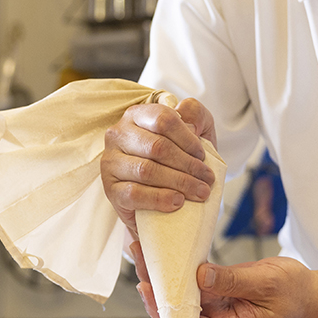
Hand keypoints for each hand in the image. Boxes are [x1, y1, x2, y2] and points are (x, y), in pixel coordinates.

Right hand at [102, 98, 216, 238]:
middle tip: (207, 180)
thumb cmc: (178, 159)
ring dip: (179, 182)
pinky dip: (159, 198)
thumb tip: (191, 123)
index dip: (188, 139)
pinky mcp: (110, 189)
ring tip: (199, 192)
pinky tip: (177, 201)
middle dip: (188, 165)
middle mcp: (118, 135)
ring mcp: (111, 162)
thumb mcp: (194, 130)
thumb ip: (196, 114)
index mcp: (137, 115)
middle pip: (157, 146)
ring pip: (146, 170)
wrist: (161, 203)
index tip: (203, 156)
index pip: (163, 119)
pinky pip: (134, 193)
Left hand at [131, 242, 315, 317]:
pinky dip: (181, 267)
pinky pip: (194, 281)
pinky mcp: (218, 289)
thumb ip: (233, 281)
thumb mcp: (266, 284)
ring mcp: (216, 305)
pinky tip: (167, 250)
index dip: (163, 309)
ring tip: (145, 248)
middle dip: (156, 285)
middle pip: (178, 309)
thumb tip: (200, 275)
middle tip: (140, 256)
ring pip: (182, 292)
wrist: (310, 294)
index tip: (147, 287)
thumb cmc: (294, 294)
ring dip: (164, 273)